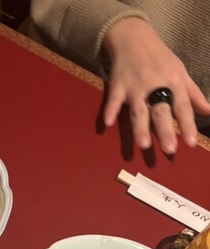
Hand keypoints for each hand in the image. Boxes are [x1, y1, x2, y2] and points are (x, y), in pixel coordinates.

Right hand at [102, 18, 209, 153]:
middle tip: (170, 149)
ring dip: (140, 127)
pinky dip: (110, 110)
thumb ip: (193, 95)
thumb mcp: (180, 73)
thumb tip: (208, 111)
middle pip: (161, 111)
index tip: (190, 143)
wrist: (134, 38)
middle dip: (165, 130)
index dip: (187, 125)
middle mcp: (155, 86)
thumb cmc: (160, 59)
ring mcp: (135, 87)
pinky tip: (108, 123)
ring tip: (144, 144)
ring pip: (138, 110)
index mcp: (173, 83)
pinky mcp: (117, 86)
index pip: (182, 107)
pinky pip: (113, 100)